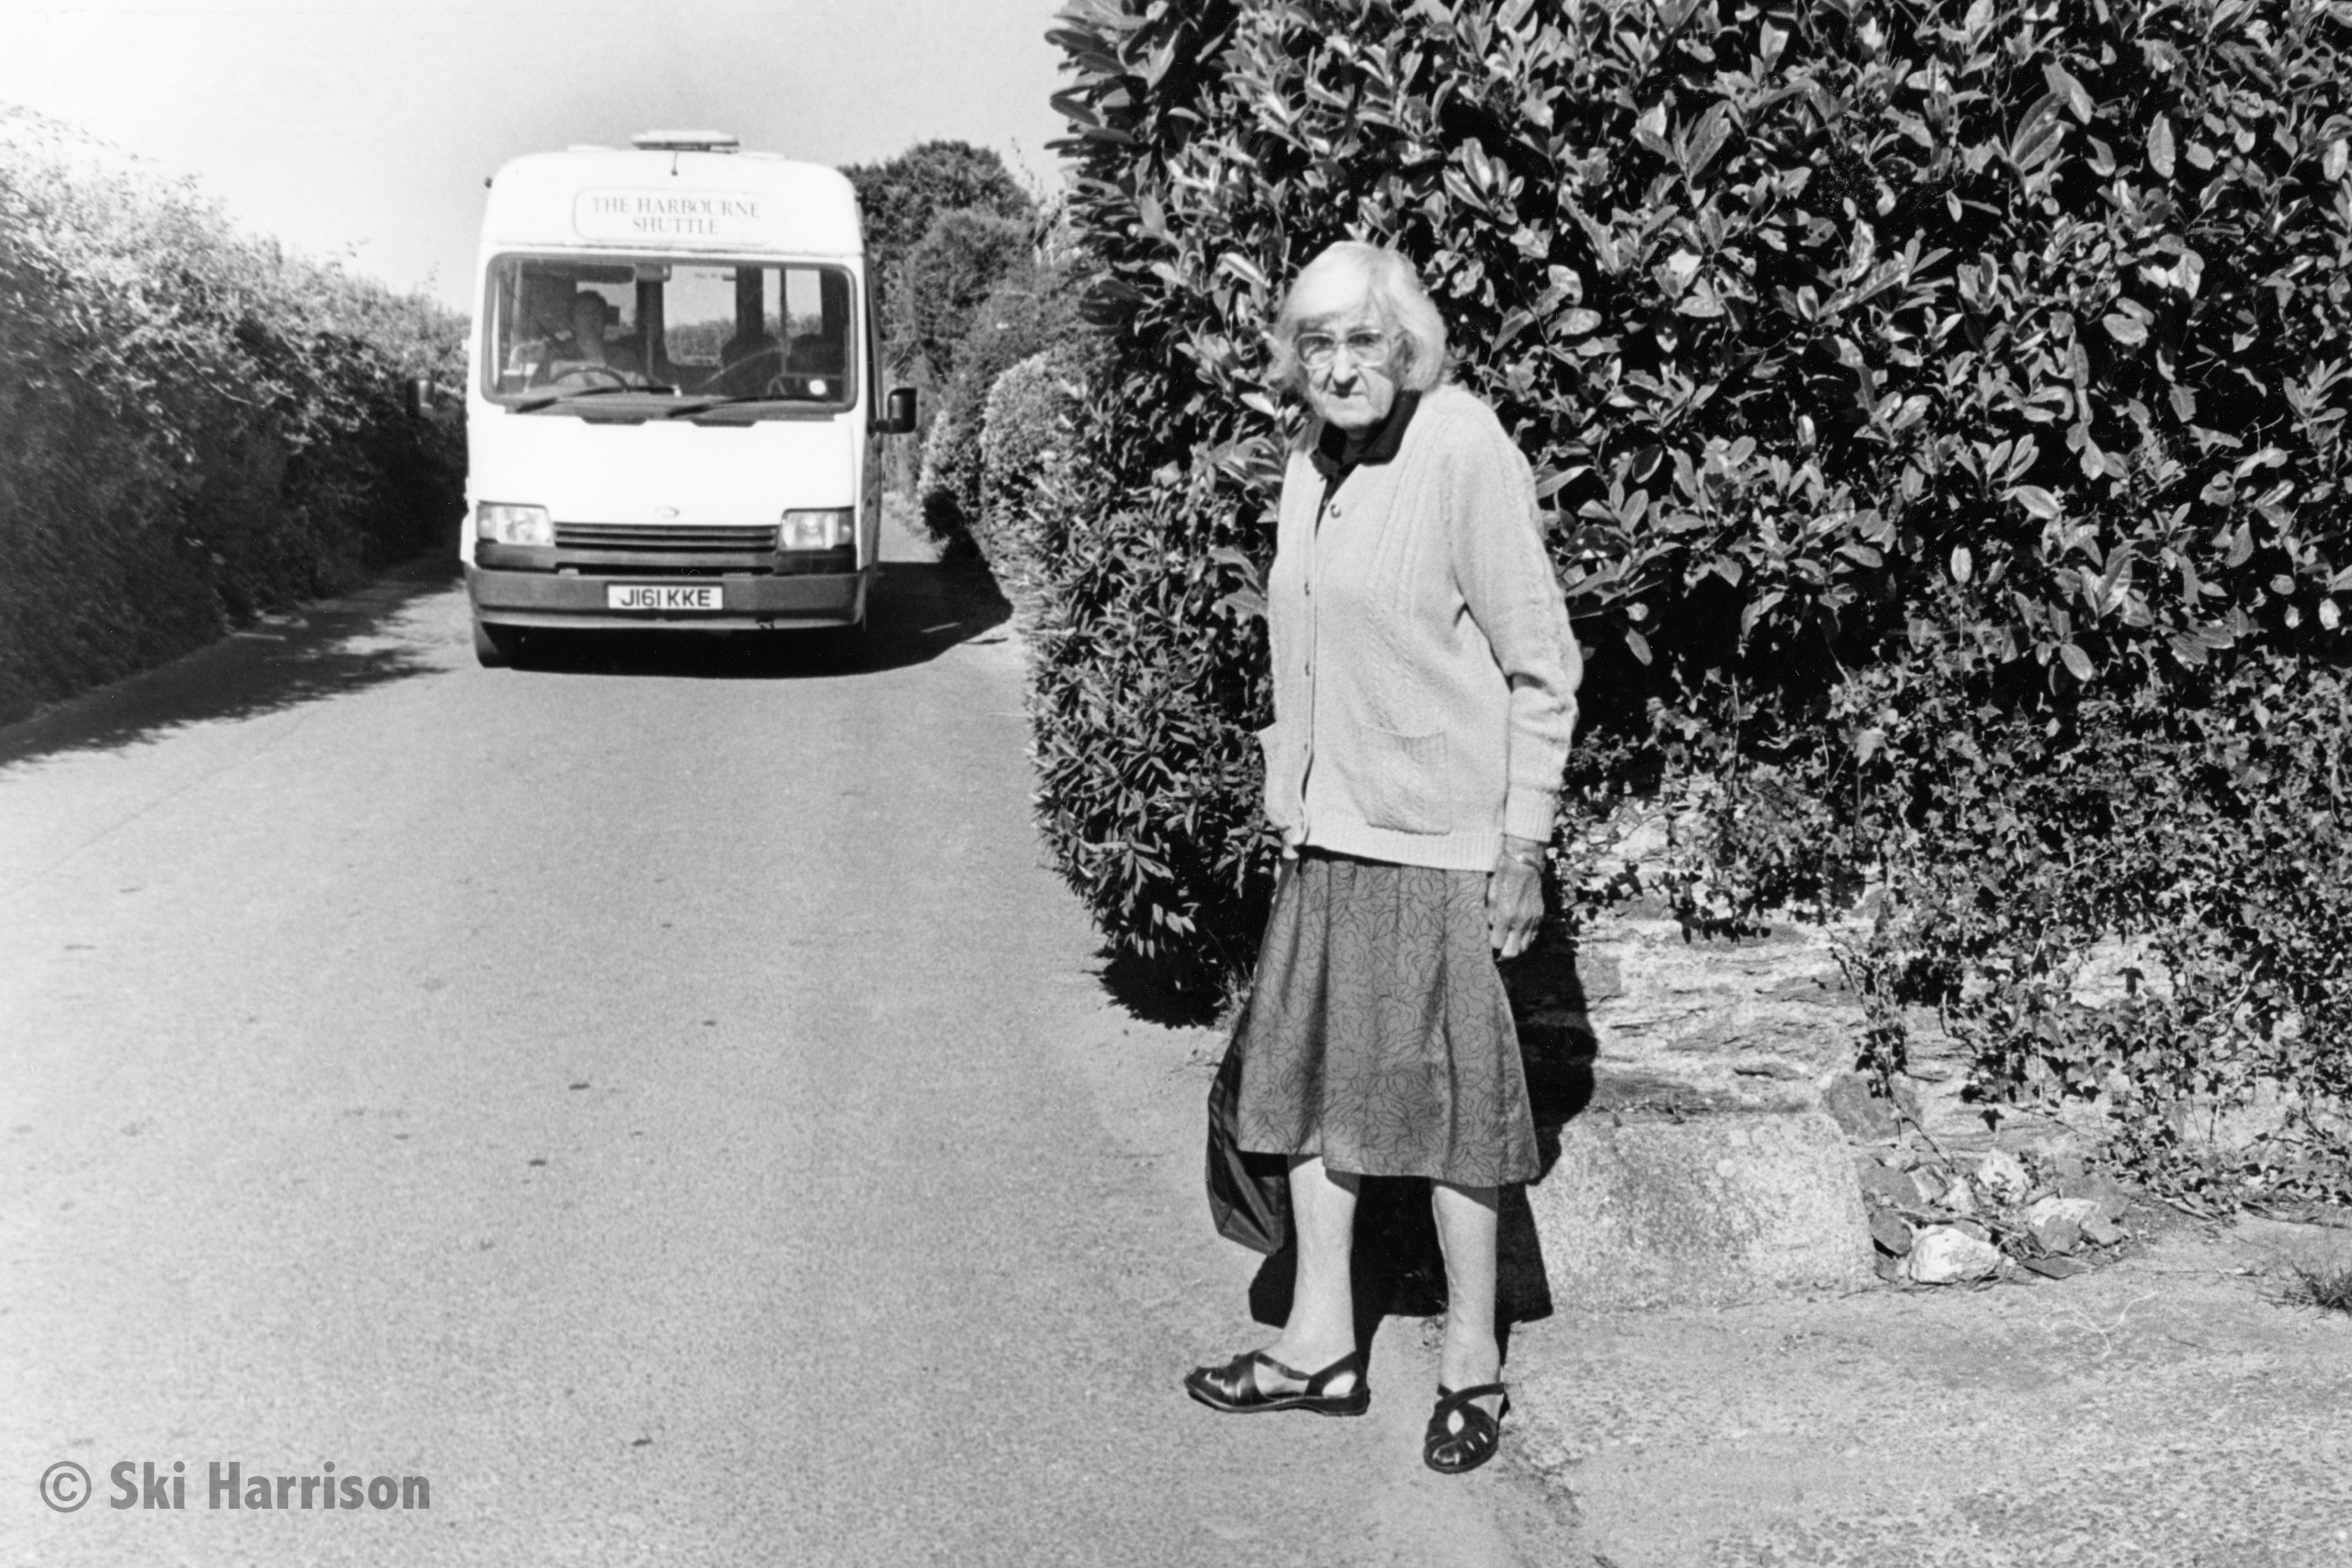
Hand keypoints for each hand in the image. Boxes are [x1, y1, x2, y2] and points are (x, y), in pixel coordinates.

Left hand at [1486, 836, 1544, 958]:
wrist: (1524, 865)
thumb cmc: (1503, 878)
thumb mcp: (1490, 897)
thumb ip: (1490, 916)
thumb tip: (1490, 931)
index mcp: (1505, 916)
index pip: (1497, 944)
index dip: (1491, 947)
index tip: (1487, 947)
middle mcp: (1520, 921)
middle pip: (1512, 952)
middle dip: (1503, 956)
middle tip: (1496, 955)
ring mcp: (1532, 919)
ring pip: (1525, 947)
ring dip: (1515, 949)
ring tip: (1507, 946)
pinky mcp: (1539, 916)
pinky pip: (1533, 936)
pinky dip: (1525, 940)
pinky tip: (1518, 937)